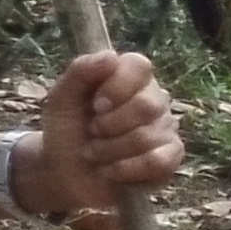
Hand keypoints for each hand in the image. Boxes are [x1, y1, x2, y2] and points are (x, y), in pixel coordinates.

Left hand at [38, 49, 180, 212]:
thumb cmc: (66, 131)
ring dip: (109, 149)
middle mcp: (153, 99)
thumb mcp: (61, 99)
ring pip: (147, 137)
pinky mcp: (169, 159)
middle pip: (146, 105)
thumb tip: (110, 56)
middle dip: (108, 124)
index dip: (117, 86)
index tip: (95, 105)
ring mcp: (165, 129)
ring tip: (94, 153)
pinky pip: (158, 162)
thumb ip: (80, 72)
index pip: (139, 66)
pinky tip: (109, 170)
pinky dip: (126, 169)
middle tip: (91, 132)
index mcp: (128, 78)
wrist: (64, 173)